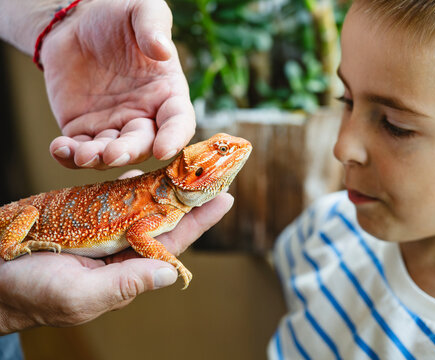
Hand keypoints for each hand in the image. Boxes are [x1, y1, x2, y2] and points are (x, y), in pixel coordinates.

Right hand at [0, 186, 232, 333]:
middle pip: (165, 219)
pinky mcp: (87, 220)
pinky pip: (116, 200)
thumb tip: (174, 275)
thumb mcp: (83, 295)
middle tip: (213, 174)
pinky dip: (131, 185)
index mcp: (130, 268)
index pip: (173, 241)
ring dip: (164, 188)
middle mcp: (124, 249)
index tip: (226, 199)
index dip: (199, 221)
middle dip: (190, 198)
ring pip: (143, 207)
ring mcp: (107, 233)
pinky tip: (143, 172)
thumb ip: (127, 282)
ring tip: (186, 169)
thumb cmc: (35, 293)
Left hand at [40, 0, 193, 168]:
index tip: (164, 149)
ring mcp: (114, 126)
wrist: (76, 24)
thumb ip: (154, 25)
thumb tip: (162, 50)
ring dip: (98, 159)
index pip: (179, 122)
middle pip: (143, 144)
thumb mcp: (142, 10)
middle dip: (129, 152)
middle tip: (113, 153)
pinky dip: (70, 156)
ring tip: (82, 154)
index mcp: (167, 94)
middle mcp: (144, 115)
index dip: (174, 138)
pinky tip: (59, 148)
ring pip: (111, 154)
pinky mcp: (84, 129)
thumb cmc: (117, 16)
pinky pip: (79, 150)